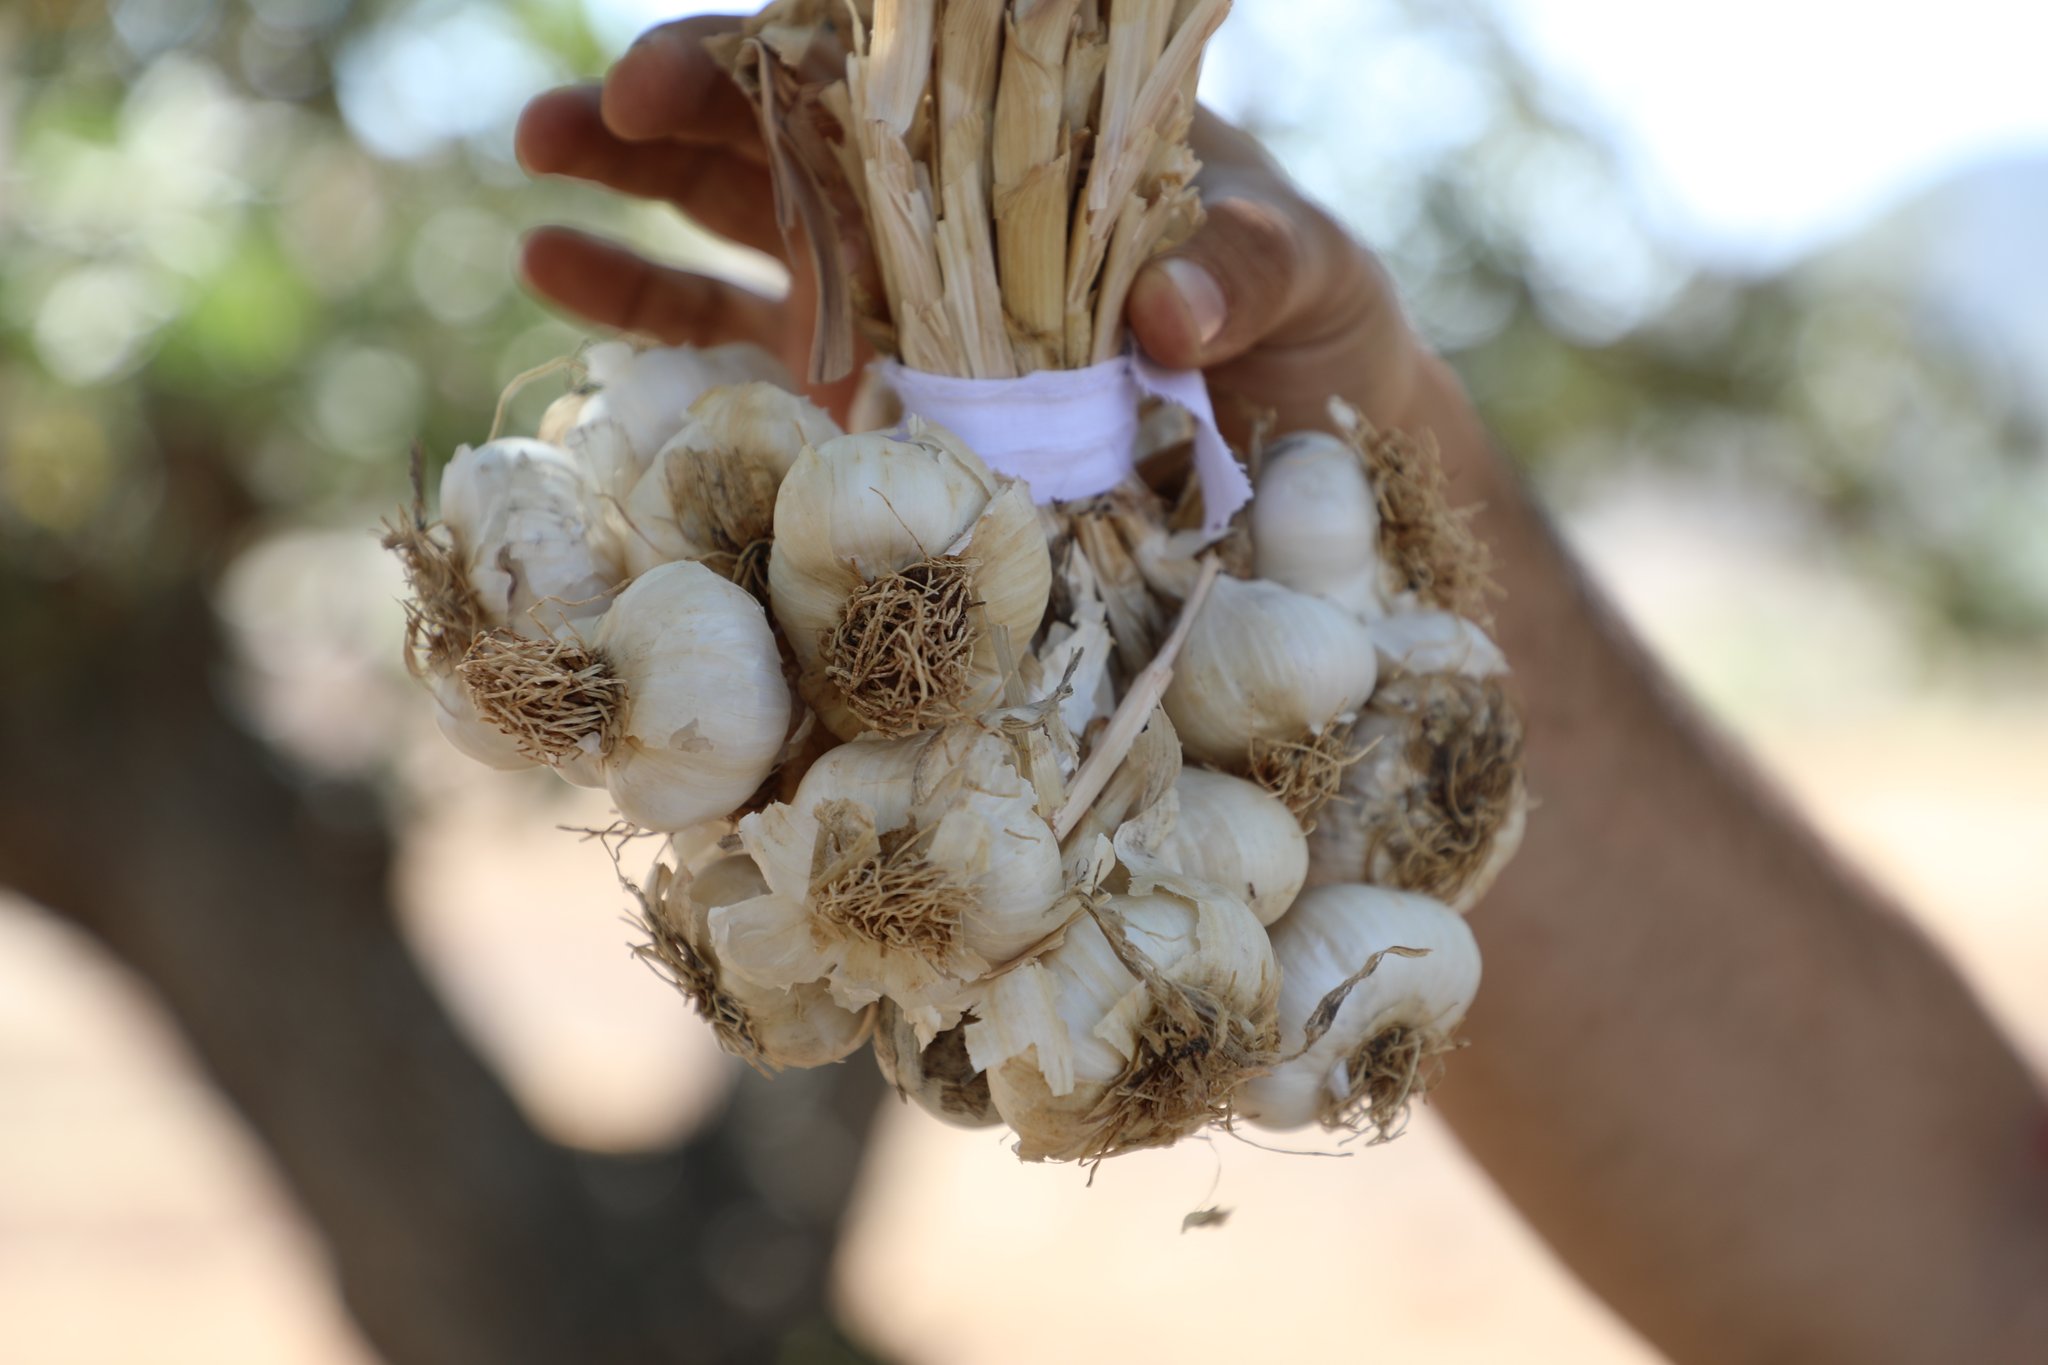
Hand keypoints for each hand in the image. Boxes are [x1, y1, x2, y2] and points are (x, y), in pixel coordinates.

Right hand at [516, 15, 1453, 446]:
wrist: (1310, 427)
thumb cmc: (1305, 315)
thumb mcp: (1298, 269)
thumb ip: (1239, 271)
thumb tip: (1169, 314)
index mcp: (1017, 135)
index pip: (872, 71)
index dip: (763, 60)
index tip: (677, 73)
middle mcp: (938, 197)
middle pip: (774, 130)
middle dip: (665, 113)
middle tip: (566, 122)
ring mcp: (895, 290)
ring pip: (735, 219)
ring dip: (631, 197)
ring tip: (534, 186)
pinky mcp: (874, 384)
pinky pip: (742, 340)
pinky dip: (651, 309)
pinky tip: (553, 275)